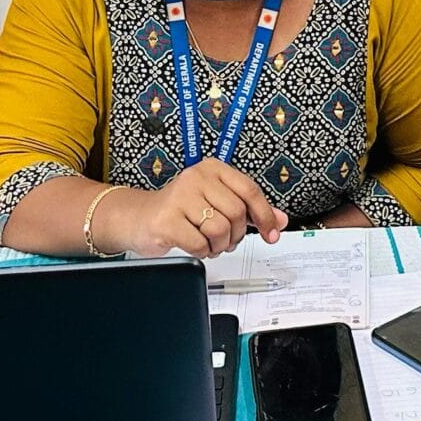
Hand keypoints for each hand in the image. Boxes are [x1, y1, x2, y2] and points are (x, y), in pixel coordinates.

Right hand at [106, 160, 287, 258]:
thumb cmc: (181, 210)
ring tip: (208, 242)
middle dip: (236, 235)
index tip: (272, 233)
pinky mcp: (167, 219)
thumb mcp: (217, 204)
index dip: (265, 215)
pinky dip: (202, 251)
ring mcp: (180, 197)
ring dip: (219, 245)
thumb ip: (250, 210)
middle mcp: (196, 177)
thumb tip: (281, 220)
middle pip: (237, 213)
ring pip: (220, 230)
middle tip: (226, 240)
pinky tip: (194, 245)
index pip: (249, 190)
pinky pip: (200, 244)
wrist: (139, 218)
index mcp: (212, 169)